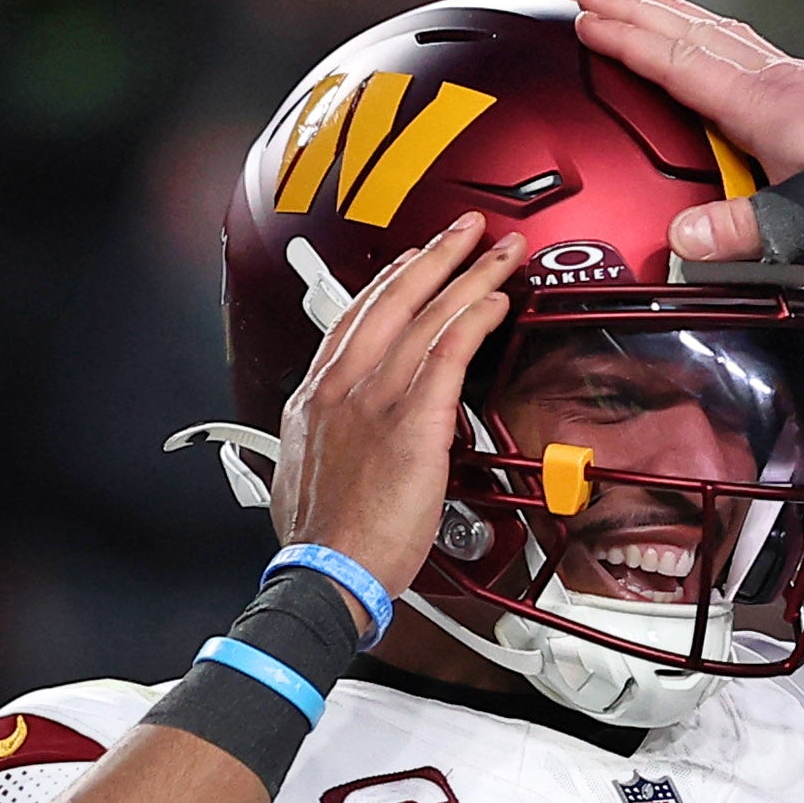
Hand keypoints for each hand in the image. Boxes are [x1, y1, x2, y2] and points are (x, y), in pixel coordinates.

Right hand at [269, 218, 525, 594]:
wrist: (325, 572)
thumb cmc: (323, 540)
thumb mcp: (305, 473)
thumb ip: (329, 440)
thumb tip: (343, 438)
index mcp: (315, 398)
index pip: (355, 320)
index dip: (390, 283)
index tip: (413, 262)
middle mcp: (342, 386)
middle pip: (392, 301)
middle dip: (435, 257)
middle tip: (465, 230)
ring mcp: (375, 400)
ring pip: (427, 317)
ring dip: (468, 275)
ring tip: (498, 250)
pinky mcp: (412, 421)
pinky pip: (448, 353)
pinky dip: (473, 318)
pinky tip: (495, 298)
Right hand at [570, 0, 803, 261]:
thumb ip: (746, 231)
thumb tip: (681, 239)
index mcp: (767, 106)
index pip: (681, 62)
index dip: (628, 41)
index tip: (584, 18)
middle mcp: (781, 81)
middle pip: (696, 33)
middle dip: (641, 11)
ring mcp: (803, 82)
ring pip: (724, 34)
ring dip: (676, 13)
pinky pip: (749, 48)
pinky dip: (715, 34)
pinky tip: (716, 40)